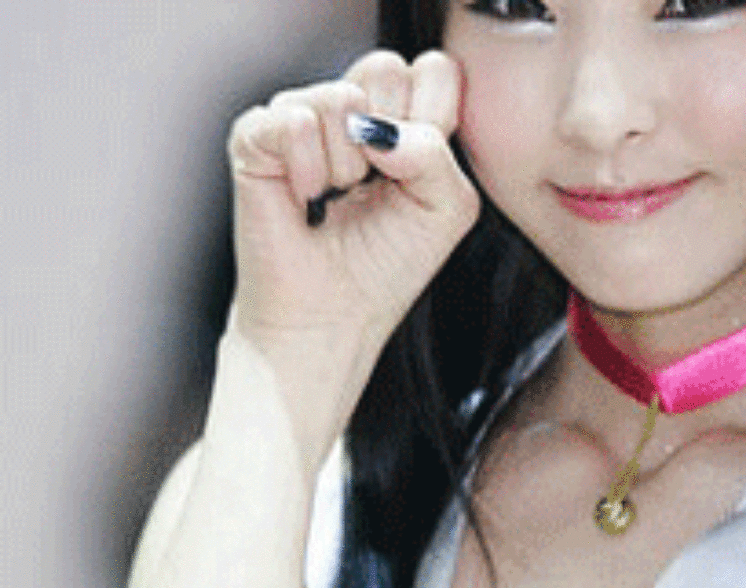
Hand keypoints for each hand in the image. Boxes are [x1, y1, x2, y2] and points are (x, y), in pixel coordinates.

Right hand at [226, 50, 478, 353]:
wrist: (330, 318)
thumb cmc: (386, 267)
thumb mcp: (447, 209)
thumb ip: (437, 153)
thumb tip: (380, 126)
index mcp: (406, 119)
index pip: (432, 70)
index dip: (432, 118)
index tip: (417, 172)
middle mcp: (354, 111)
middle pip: (383, 69)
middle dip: (390, 139)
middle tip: (375, 185)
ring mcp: (302, 119)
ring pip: (339, 98)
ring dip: (346, 167)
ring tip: (337, 198)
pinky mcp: (256, 138)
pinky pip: (292, 121)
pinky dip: (306, 170)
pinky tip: (306, 199)